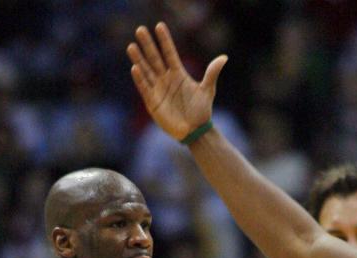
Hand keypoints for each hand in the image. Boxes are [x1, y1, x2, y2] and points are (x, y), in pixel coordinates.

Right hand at [127, 22, 226, 140]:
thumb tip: (224, 58)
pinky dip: (140, 79)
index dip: (165, 41)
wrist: (196, 131)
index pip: (170, 53)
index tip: (159, 26)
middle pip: (155, 58)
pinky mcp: (152, 102)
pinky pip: (144, 88)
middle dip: (148, 45)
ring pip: (147, 70)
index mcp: (178, 74)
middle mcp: (166, 79)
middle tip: (140, 29)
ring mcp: (158, 89)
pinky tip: (135, 68)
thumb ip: (212, 73)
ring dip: (139, 59)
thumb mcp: (207, 90)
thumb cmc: (202, 111)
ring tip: (132, 46)